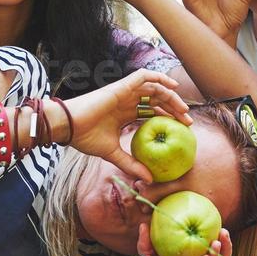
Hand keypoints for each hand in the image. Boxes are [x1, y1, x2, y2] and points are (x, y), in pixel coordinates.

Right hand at [60, 69, 189, 180]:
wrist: (68, 127)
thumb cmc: (85, 138)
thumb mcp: (113, 154)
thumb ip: (131, 164)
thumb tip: (148, 179)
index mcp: (125, 114)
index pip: (151, 112)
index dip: (167, 118)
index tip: (182, 129)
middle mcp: (126, 101)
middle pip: (156, 100)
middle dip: (174, 108)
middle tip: (188, 121)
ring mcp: (124, 92)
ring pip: (154, 88)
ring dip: (170, 96)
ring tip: (183, 109)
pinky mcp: (121, 86)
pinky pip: (143, 76)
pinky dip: (158, 78)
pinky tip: (172, 88)